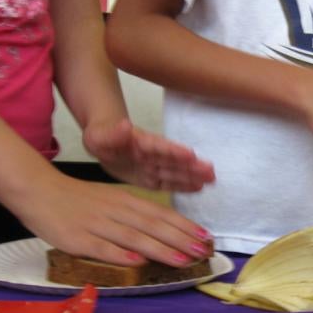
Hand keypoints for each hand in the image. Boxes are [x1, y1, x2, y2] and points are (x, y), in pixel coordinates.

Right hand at [14, 172, 212, 266]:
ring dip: (160, 249)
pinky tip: (138, 262)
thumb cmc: (78, 199)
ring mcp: (97, 225)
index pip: (161, 214)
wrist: (37, 190)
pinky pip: (102, 248)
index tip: (206, 237)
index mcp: (125, 200)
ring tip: (182, 260)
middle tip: (203, 251)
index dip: (185, 226)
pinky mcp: (77, 239)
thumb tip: (164, 230)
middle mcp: (116, 211)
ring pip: (134, 237)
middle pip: (153, 225)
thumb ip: (135, 214)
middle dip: (181, 239)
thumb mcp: (111, 200)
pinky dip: (121, 254)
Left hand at [83, 118, 214, 191]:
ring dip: (193, 175)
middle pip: (173, 159)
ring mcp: (153, 166)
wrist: (103, 142)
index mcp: (139, 142)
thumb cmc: (101, 136)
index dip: (173, 151)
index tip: (190, 154)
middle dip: (191, 165)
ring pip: (175, 171)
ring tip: (212, 178)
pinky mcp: (151, 178)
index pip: (158, 146)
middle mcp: (151, 154)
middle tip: (210, 169)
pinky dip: (184, 185)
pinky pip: (169, 183)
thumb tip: (125, 125)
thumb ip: (114, 133)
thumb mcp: (100, 135)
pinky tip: (199, 187)